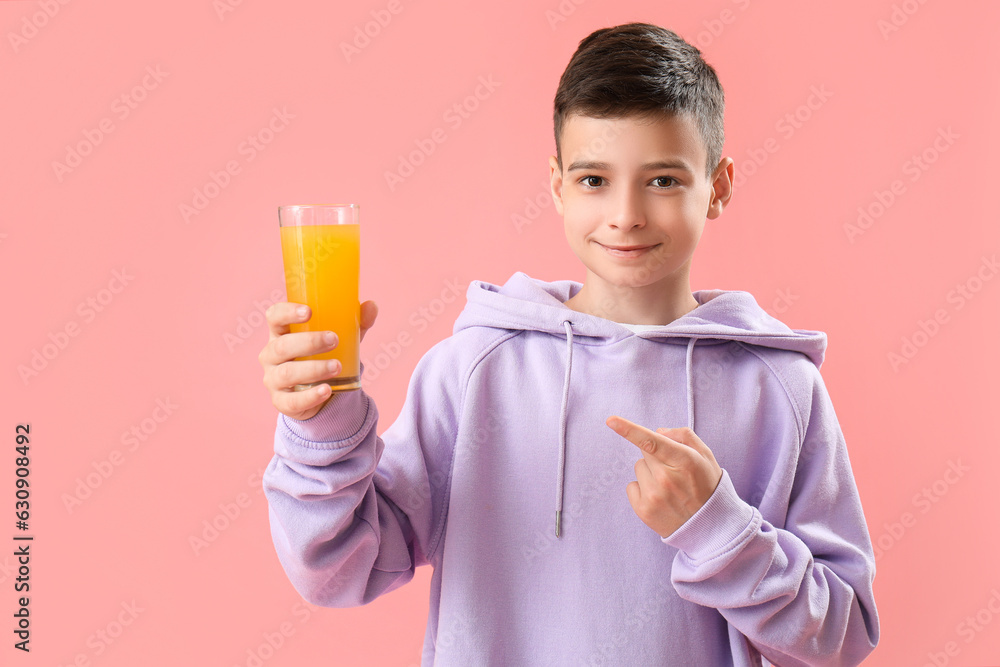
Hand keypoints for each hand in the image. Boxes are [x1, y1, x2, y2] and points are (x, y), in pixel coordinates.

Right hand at [259, 300, 377, 420]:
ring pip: (287, 373)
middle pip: (282, 346)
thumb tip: (372, 306)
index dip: (287, 312)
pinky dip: (310, 396)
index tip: (309, 311)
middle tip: (334, 339)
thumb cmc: (324, 356)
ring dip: (314, 368)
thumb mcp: (340, 338)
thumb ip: (355, 323)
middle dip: (309, 342)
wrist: (321, 393)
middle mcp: (271, 355)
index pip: (274, 317)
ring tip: (337, 366)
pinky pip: (292, 401)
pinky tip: (327, 390)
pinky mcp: (281, 402)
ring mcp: (273, 379)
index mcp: (281, 333)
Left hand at [606, 416, 722, 538]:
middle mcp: (666, 478)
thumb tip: (658, 431)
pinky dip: (642, 489)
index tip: (611, 421)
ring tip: (669, 487)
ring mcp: (653, 496)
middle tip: (674, 471)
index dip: (628, 429)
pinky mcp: (643, 510)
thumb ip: (683, 436)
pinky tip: (660, 498)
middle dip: (656, 456)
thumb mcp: (705, 456)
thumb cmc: (707, 486)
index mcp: (684, 461)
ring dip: (650, 473)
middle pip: (645, 451)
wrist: (711, 527)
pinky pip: (631, 485)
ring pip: (638, 467)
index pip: (651, 442)